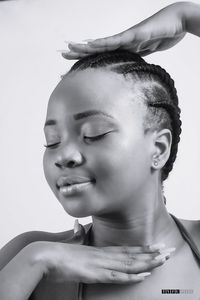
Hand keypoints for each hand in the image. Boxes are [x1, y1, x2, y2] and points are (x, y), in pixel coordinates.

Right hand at [35, 224, 174, 284]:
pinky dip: (132, 276)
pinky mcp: (96, 274)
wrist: (46, 255)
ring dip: (147, 263)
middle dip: (152, 254)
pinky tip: (143, 275)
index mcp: (101, 250)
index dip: (143, 249)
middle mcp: (105, 256)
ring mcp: (101, 265)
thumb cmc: (60, 252)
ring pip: (130, 264)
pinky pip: (118, 276)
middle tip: (169, 251)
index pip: (127, 249)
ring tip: (163, 260)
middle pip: (133, 255)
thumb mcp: (74, 244)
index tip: (156, 247)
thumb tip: (78, 227)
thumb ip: (79, 237)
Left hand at [62, 2, 186, 58]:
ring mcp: (127, 37)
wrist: (177, 21)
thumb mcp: (147, 52)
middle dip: (80, 51)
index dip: (88, 57)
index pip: (102, 54)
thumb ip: (137, 59)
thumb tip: (129, 69)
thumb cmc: (163, 35)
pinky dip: (104, 42)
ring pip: (103, 43)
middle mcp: (122, 41)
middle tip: (63, 54)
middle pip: (97, 47)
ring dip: (86, 46)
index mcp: (123, 47)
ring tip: (71, 47)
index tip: (75, 63)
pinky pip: (118, 40)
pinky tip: (92, 43)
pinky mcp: (136, 35)